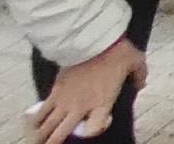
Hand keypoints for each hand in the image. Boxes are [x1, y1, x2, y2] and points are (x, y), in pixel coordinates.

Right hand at [28, 40, 146, 143]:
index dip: (92, 132)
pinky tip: (33, 124)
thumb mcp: (136, 63)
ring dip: (42, 134)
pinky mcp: (55, 90)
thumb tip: (141, 84)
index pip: (93, 130)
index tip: (92, 129)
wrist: (94, 39)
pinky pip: (42, 109)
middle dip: (54, 143)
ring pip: (48, 125)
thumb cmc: (117, 52)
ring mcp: (65, 100)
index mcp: (102, 103)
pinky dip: (36, 118)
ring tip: (39, 140)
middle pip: (61, 134)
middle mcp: (81, 106)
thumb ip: (139, 77)